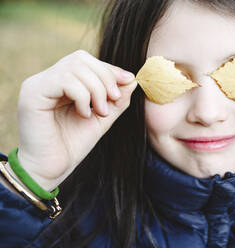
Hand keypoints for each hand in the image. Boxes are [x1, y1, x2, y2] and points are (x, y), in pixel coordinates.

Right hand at [16, 50, 137, 189]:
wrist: (53, 169)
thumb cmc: (74, 144)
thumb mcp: (102, 118)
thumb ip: (117, 99)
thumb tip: (132, 78)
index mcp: (62, 82)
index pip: (87, 61)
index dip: (109, 69)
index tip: (128, 82)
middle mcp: (48, 79)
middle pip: (81, 59)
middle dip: (105, 77)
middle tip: (113, 101)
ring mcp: (38, 84)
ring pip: (75, 67)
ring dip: (96, 90)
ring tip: (99, 112)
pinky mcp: (32, 93)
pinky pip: (64, 80)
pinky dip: (82, 96)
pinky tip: (83, 114)